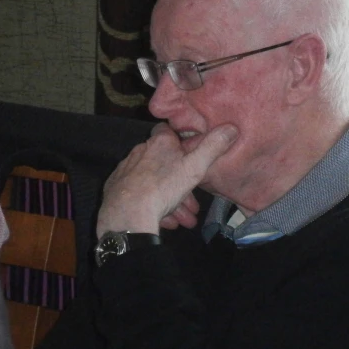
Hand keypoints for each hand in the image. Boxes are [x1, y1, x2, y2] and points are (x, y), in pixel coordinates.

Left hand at [96, 123, 237, 236]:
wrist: (127, 215)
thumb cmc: (163, 187)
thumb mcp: (194, 167)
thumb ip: (212, 148)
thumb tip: (231, 127)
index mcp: (158, 142)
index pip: (167, 130)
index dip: (179, 141)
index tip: (190, 154)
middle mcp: (139, 152)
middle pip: (164, 164)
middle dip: (181, 184)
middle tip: (194, 205)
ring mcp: (126, 171)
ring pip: (154, 184)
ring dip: (171, 201)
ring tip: (184, 220)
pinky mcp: (116, 190)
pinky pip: (140, 196)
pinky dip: (153, 207)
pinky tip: (165, 221)